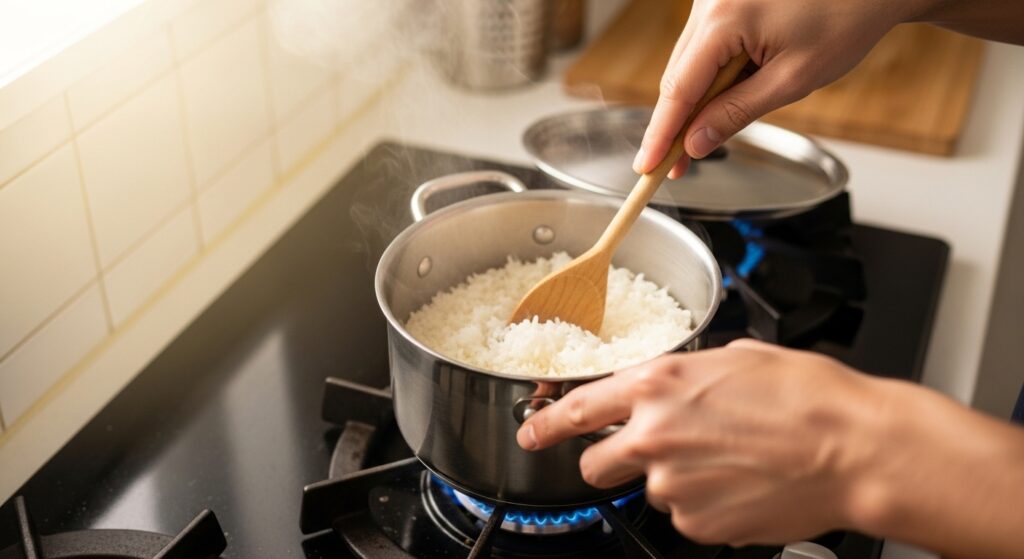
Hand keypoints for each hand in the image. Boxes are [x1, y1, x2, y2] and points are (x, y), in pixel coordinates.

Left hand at [516, 339, 1023, 557]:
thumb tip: (673, 385)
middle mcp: (653, 436)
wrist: (853, 448)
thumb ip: (684, 375)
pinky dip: (705, 503)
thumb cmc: (807, 396)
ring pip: (650, 490)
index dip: (545, 424)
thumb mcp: (734, 358)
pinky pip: (685, 515)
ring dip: (675, 479)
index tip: (531, 434)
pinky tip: (741, 484)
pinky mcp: (698, 523)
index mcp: (657, 385)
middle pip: (596, 464)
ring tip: (729, 461)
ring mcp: (672, 486)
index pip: (576, 408)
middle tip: (658, 454)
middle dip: (614, 461)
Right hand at [635, 0, 922, 178]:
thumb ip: (736, 113)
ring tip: (700, 141)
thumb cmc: (845, 21)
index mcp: (724, 18)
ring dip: (694, 103)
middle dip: (676, 125)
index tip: (646, 168)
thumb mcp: (792, 80)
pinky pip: (703, 47)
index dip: (661, 134)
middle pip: (677, 76)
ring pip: (688, 63)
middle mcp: (709, 2)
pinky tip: (721, 100)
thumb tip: (696, 143)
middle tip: (674, 168)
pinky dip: (708, 78)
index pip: (678, 90)